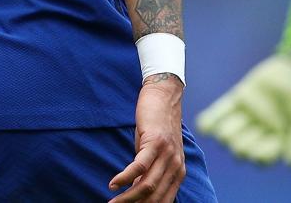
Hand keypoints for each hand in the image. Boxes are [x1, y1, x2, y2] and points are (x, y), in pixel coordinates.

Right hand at [109, 75, 186, 202]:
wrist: (163, 97)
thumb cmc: (156, 125)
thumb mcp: (155, 152)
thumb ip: (150, 170)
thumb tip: (136, 189)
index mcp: (178, 172)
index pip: (163, 200)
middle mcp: (175, 166)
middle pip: (155, 197)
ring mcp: (167, 155)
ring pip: (147, 185)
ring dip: (128, 197)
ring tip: (112, 202)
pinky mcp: (155, 143)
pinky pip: (139, 166)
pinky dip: (125, 178)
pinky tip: (113, 184)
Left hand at [196, 53, 290, 165]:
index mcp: (277, 140)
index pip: (262, 157)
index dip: (258, 157)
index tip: (259, 152)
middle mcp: (260, 130)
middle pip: (241, 148)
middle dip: (240, 146)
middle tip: (244, 138)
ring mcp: (247, 115)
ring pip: (227, 133)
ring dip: (226, 134)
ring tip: (229, 130)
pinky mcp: (237, 100)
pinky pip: (218, 113)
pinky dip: (208, 121)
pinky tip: (203, 128)